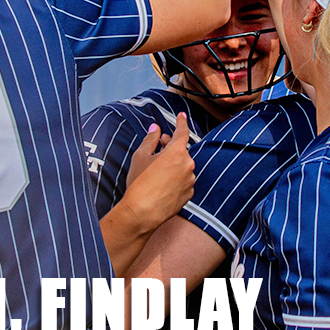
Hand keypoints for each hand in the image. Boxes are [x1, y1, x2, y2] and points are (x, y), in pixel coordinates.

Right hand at [121, 113, 195, 232]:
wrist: (142, 213)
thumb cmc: (139, 184)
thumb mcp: (141, 157)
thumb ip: (151, 139)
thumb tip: (155, 129)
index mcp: (177, 152)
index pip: (182, 132)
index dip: (181, 122)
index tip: (181, 116)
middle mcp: (188, 165)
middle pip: (181, 150)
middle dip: (171, 146)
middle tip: (160, 146)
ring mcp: (190, 181)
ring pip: (183, 166)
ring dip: (173, 164)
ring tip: (157, 170)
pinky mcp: (189, 194)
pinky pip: (184, 181)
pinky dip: (176, 179)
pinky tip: (162, 184)